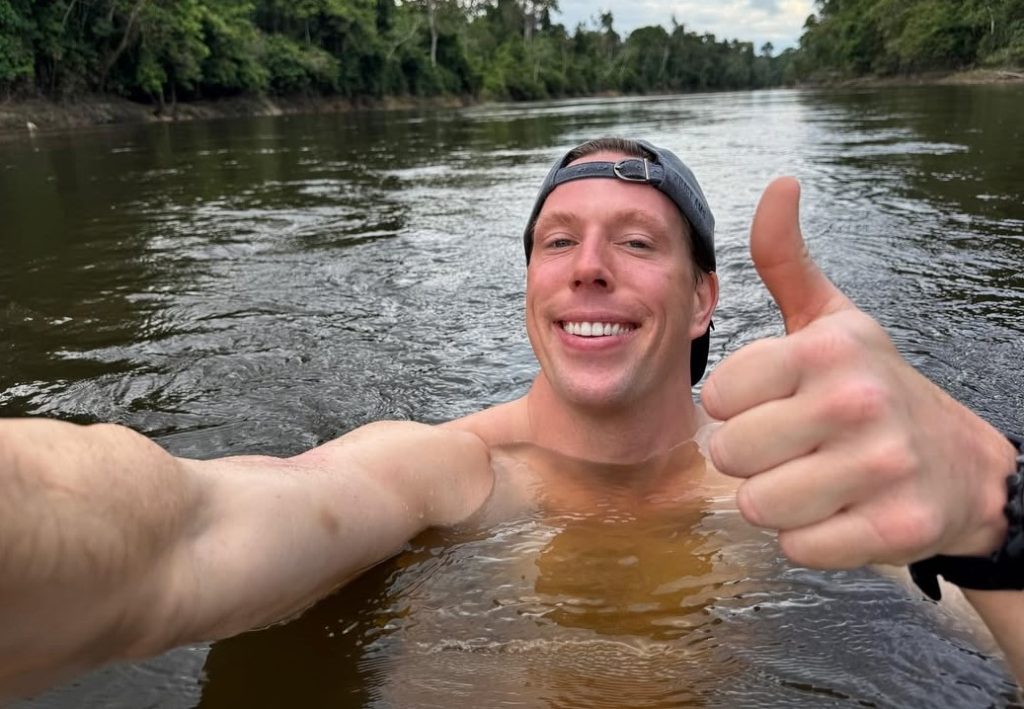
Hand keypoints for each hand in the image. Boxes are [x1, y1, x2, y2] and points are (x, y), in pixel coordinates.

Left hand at [701, 178, 1016, 568]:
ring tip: (813, 478)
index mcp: (826, 348)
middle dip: (750, 459)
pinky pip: (798, 548)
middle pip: (729, 455)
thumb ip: (787, 260)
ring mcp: (882, 467)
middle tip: (791, 448)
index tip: (772, 404)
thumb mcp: (833, 319)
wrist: (960, 464)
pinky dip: (809, 539)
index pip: (716, 396)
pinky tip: (838, 511)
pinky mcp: (896, 527)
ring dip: (776, 501)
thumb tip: (780, 185)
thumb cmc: (872, 385)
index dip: (735, 408)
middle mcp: (856, 401)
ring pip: (758, 506)